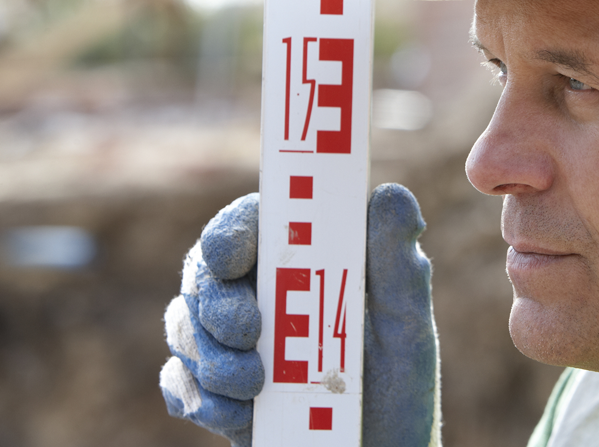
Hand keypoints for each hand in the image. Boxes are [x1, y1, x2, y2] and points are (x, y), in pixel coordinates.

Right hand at [159, 184, 440, 446]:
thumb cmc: (397, 384)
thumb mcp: (407, 323)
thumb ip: (397, 262)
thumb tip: (392, 196)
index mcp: (304, 263)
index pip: (252, 223)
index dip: (230, 231)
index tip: (233, 257)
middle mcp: (261, 295)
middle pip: (205, 274)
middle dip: (215, 303)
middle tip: (246, 333)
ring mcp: (232, 345)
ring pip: (184, 326)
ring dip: (211, 356)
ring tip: (255, 388)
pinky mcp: (213, 393)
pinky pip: (177, 384)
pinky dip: (199, 398)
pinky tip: (238, 415)